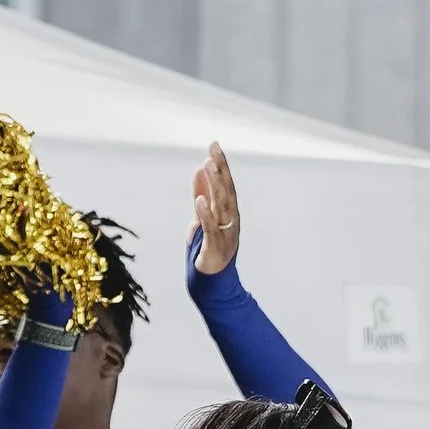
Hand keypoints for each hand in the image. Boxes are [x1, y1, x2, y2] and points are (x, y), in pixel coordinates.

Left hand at [191, 141, 240, 278]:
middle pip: (227, 191)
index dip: (221, 165)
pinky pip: (211, 229)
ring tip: (207, 166)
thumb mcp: (204, 216)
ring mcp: (225, 235)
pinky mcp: (215, 249)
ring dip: (215, 185)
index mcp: (228, 213)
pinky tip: (199, 200)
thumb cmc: (209, 249)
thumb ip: (202, 193)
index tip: (214, 145)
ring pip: (222, 206)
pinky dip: (205, 214)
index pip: (226, 185)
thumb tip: (199, 168)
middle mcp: (230, 221)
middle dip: (221, 169)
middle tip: (214, 147)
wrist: (212, 283)